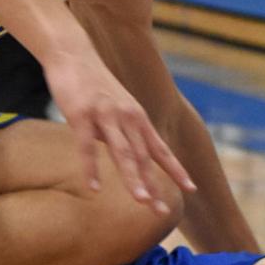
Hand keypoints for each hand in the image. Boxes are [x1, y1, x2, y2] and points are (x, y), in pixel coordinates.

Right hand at [43, 48, 196, 213]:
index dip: (176, 170)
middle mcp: (127, 117)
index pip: (161, 149)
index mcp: (137, 118)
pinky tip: (93, 188)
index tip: (191, 189)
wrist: (72, 53)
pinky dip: (90, 169)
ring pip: (122, 152)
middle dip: (154, 185)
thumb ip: (123, 131)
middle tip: (162, 211)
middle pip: (143, 157)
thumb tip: (126, 157)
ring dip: (133, 178)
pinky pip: (86, 147)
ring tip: (142, 201)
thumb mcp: (117, 106)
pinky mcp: (81, 115)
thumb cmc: (94, 84)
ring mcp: (105, 116)